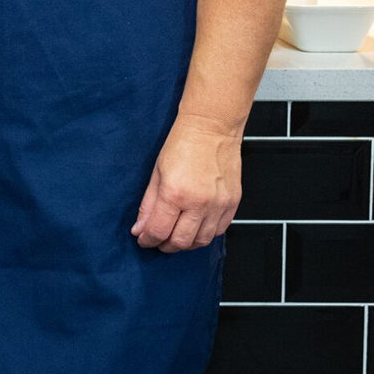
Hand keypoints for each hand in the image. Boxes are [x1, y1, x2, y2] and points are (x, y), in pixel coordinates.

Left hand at [131, 113, 242, 252]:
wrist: (211, 128)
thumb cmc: (183, 144)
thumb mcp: (156, 173)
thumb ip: (148, 205)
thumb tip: (140, 228)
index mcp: (175, 193)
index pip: (159, 231)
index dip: (148, 239)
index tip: (143, 239)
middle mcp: (199, 203)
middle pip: (181, 242)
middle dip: (165, 245)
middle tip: (157, 241)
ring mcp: (219, 205)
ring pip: (201, 241)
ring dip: (186, 243)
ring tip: (175, 235)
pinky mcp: (233, 203)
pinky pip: (219, 231)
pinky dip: (205, 235)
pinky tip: (194, 228)